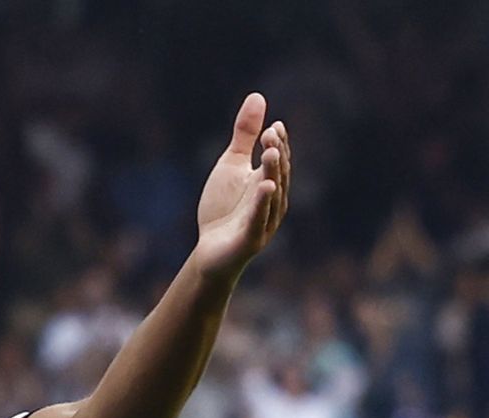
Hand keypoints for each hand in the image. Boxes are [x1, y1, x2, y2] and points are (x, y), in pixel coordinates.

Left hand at [193, 94, 294, 276]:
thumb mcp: (232, 165)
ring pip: (272, 196)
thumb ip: (244, 134)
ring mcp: (264, 222)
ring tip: (270, 152)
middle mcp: (272, 202)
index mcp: (269, 182)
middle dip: (276, 155)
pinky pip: (259, 220)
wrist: (209, 251)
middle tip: (271, 134)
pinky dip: (262, 204)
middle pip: (278, 175)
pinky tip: (265, 186)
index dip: (278, 143)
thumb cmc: (224, 208)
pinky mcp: (251, 240)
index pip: (279, 160)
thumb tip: (257, 96)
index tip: (273, 125)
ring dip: (273, 173)